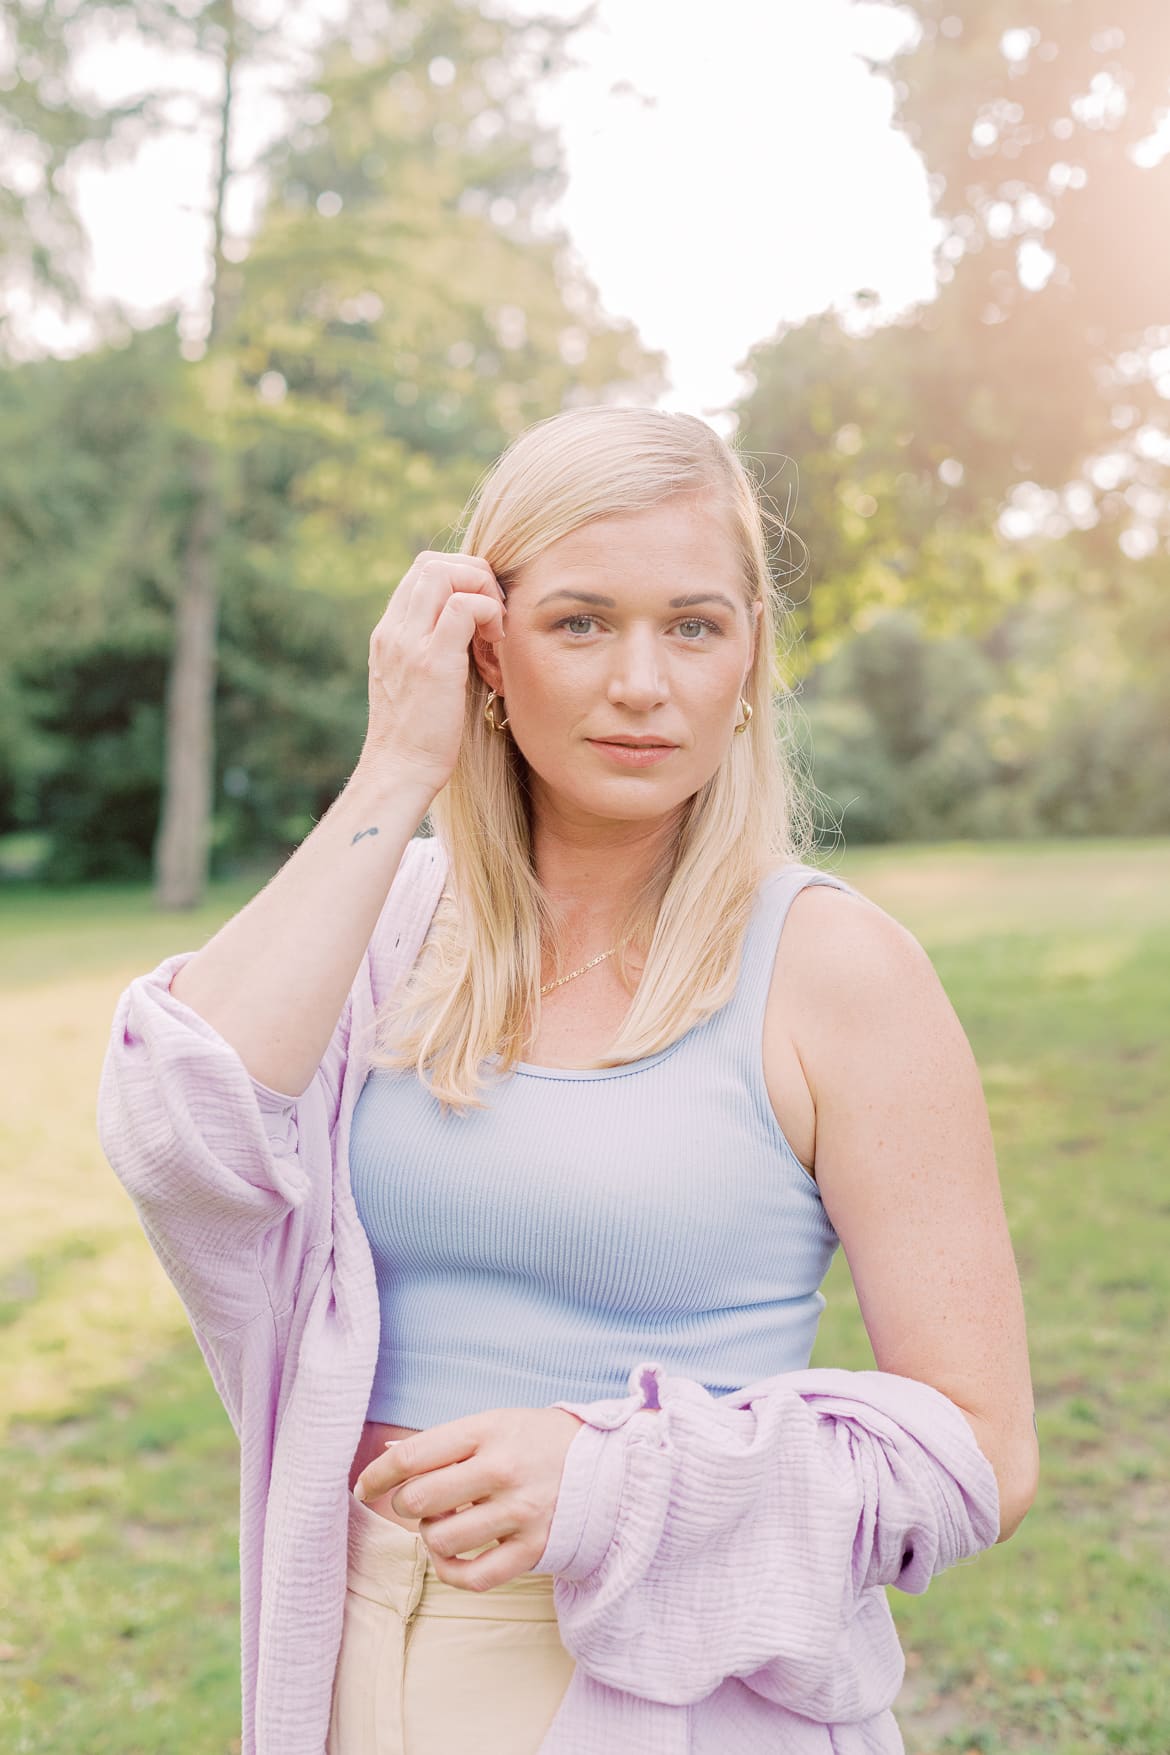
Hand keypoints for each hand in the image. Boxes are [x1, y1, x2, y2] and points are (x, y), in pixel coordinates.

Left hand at [352, 1405, 584, 1591]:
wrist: (609, 1464)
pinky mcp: (533, 1549)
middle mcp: (502, 1470)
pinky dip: (451, 1571)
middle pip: (420, 1499)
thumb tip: (387, 1455)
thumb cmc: (538, 1441)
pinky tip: (453, 1557)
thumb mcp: (494, 1422)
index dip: (377, 1474)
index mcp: (488, 1431)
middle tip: (418, 1502)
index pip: (412, 1456)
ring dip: (431, 1535)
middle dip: (406, 1504)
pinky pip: (473, 1577)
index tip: (364, 1485)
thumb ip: (444, 1442)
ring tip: (446, 1522)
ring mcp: (519, 1512)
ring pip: (441, 1539)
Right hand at [359, 548, 506, 798]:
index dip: (459, 575)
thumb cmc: (418, 737)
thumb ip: (434, 651)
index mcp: (389, 634)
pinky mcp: (431, 661)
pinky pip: (463, 606)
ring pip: (443, 572)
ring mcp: (409, 643)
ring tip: (495, 623)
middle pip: (431, 562)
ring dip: (480, 587)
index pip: (421, 572)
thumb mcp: (418, 683)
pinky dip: (488, 611)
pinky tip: (496, 640)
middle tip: (495, 610)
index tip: (483, 607)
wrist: (399, 771)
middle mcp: (393, 631)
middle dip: (473, 573)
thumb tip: (472, 634)